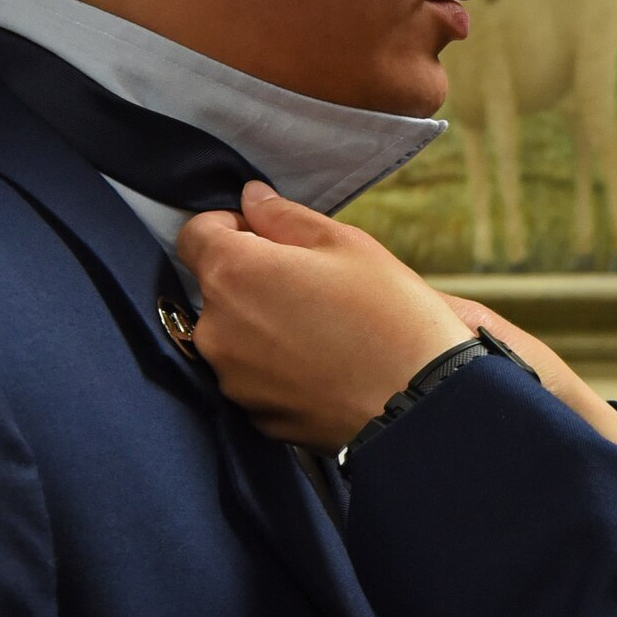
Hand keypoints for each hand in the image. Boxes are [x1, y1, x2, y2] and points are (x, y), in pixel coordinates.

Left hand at [178, 185, 616, 449]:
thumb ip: (284, 217)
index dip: (230, 227)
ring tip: (325, 327)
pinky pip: (254, 378)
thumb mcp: (346, 244)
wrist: (422, 405)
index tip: (267, 235)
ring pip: (234, 335)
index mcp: (234, 274)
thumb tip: (252, 198)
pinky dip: (277, 367)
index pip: (195, 234)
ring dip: (263, 324)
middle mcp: (217, 330)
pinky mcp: (255, 417)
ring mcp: (233, 380)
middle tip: (312, 282)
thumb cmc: (390, 316)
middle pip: (215, 288)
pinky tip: (324, 363)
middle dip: (252, 278)